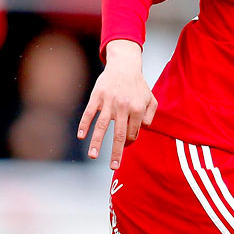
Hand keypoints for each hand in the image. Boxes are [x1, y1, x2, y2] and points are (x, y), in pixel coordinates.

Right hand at [78, 40, 156, 168]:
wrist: (124, 66)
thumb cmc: (138, 86)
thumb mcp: (151, 99)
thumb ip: (151, 116)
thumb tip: (143, 130)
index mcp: (138, 109)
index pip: (133, 133)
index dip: (130, 142)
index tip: (126, 145)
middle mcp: (123, 107)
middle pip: (119, 134)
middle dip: (117, 152)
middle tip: (114, 167)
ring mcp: (109, 102)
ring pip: (102, 126)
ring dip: (97, 142)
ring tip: (93, 156)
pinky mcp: (96, 96)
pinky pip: (89, 113)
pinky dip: (84, 124)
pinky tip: (81, 136)